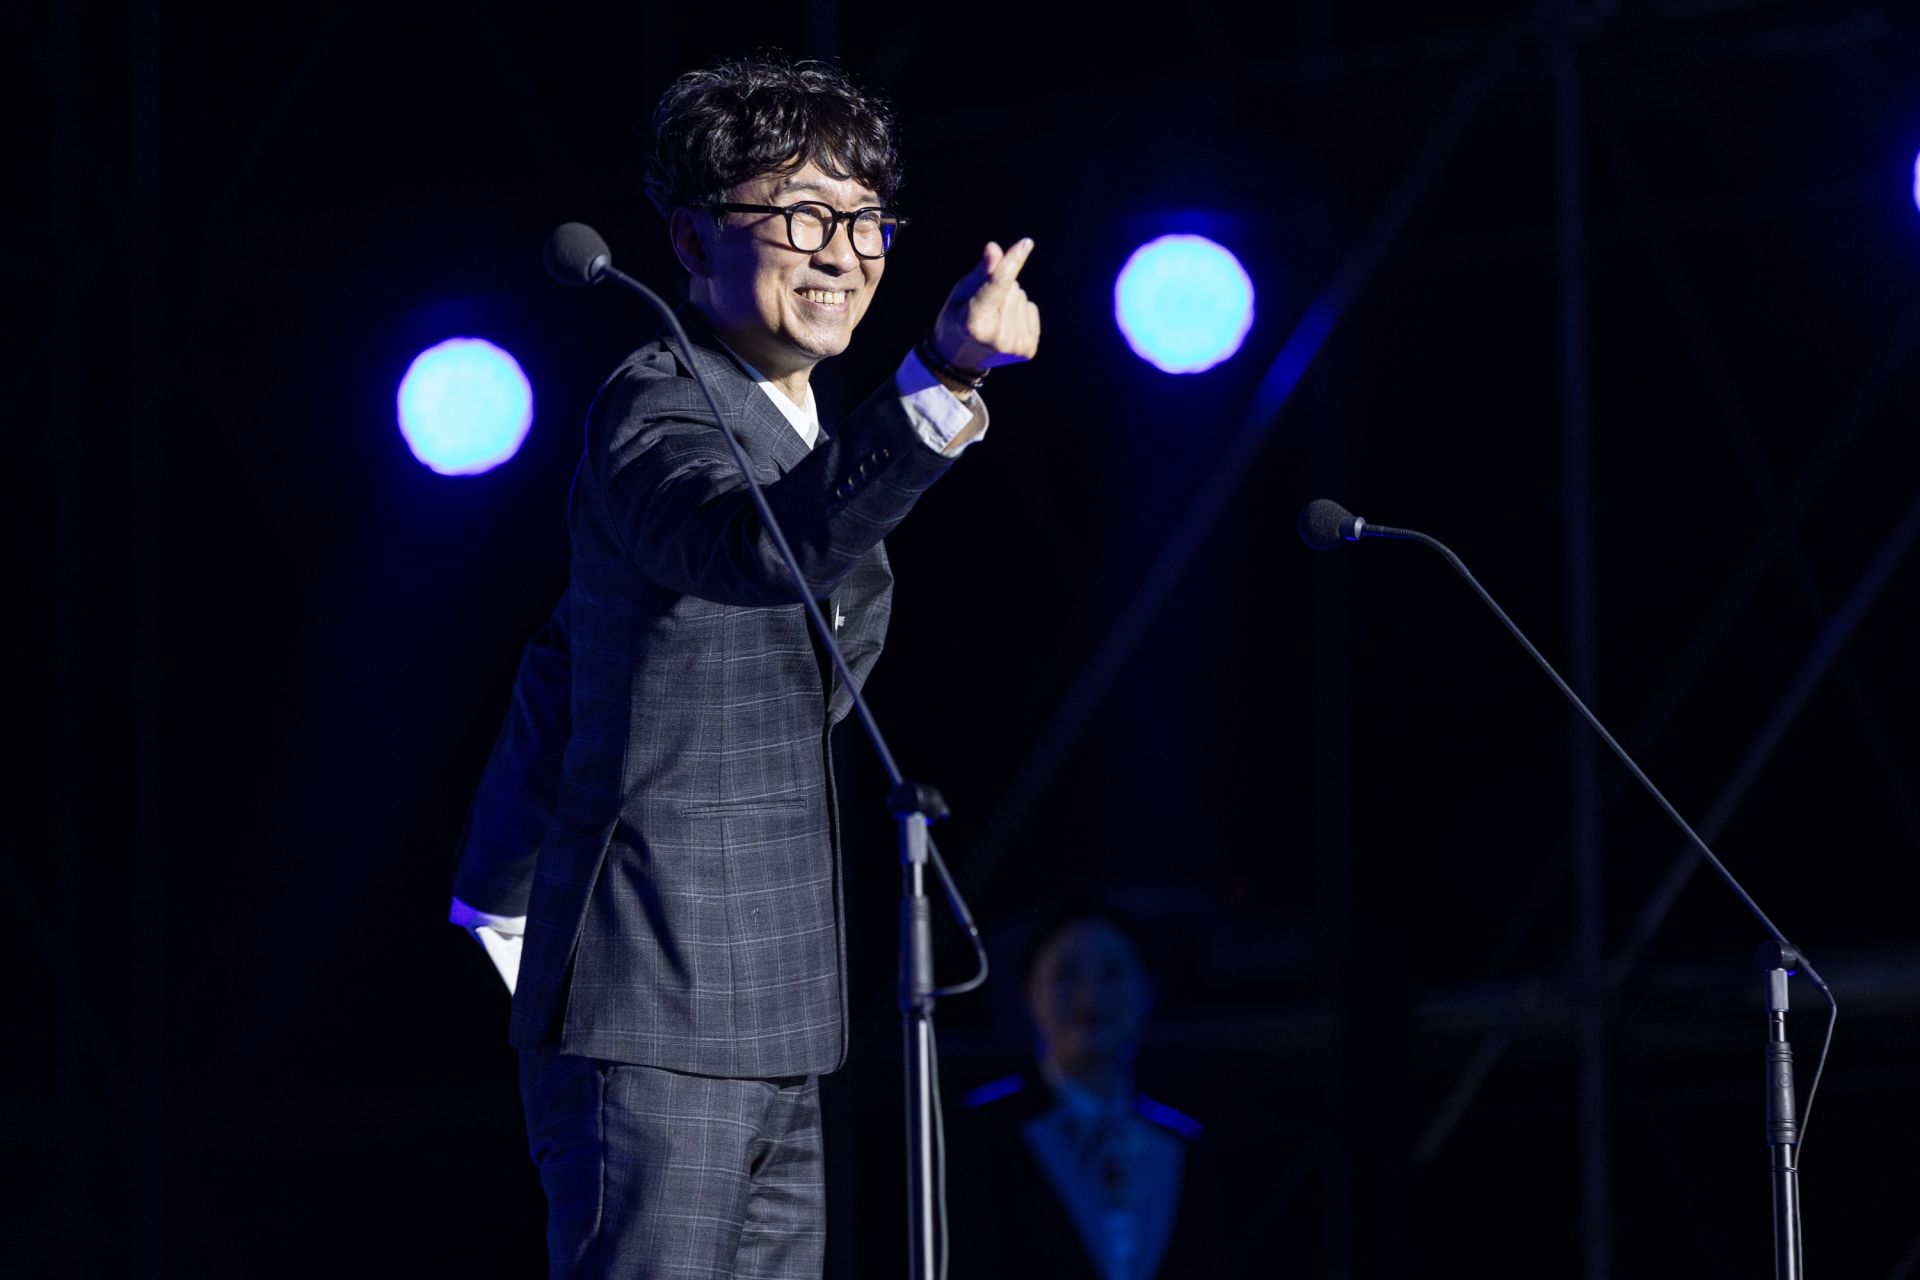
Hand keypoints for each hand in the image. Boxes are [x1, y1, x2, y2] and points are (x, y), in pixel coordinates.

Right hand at [930, 238, 1040, 372]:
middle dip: (1001, 288)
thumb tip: (995, 248)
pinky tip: (1006, 325)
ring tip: (993, 317)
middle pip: (1012, 288)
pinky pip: (1031, 309)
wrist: (960, 358)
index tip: (1026, 243)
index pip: (998, 285)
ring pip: (1022, 298)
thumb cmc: (956, 318)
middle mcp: (998, 338)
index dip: (1011, 262)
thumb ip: (981, 272)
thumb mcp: (960, 293)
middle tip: (982, 306)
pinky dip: (1020, 312)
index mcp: (974, 323)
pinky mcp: (1028, 350)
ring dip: (1010, 300)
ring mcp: (1015, 347)